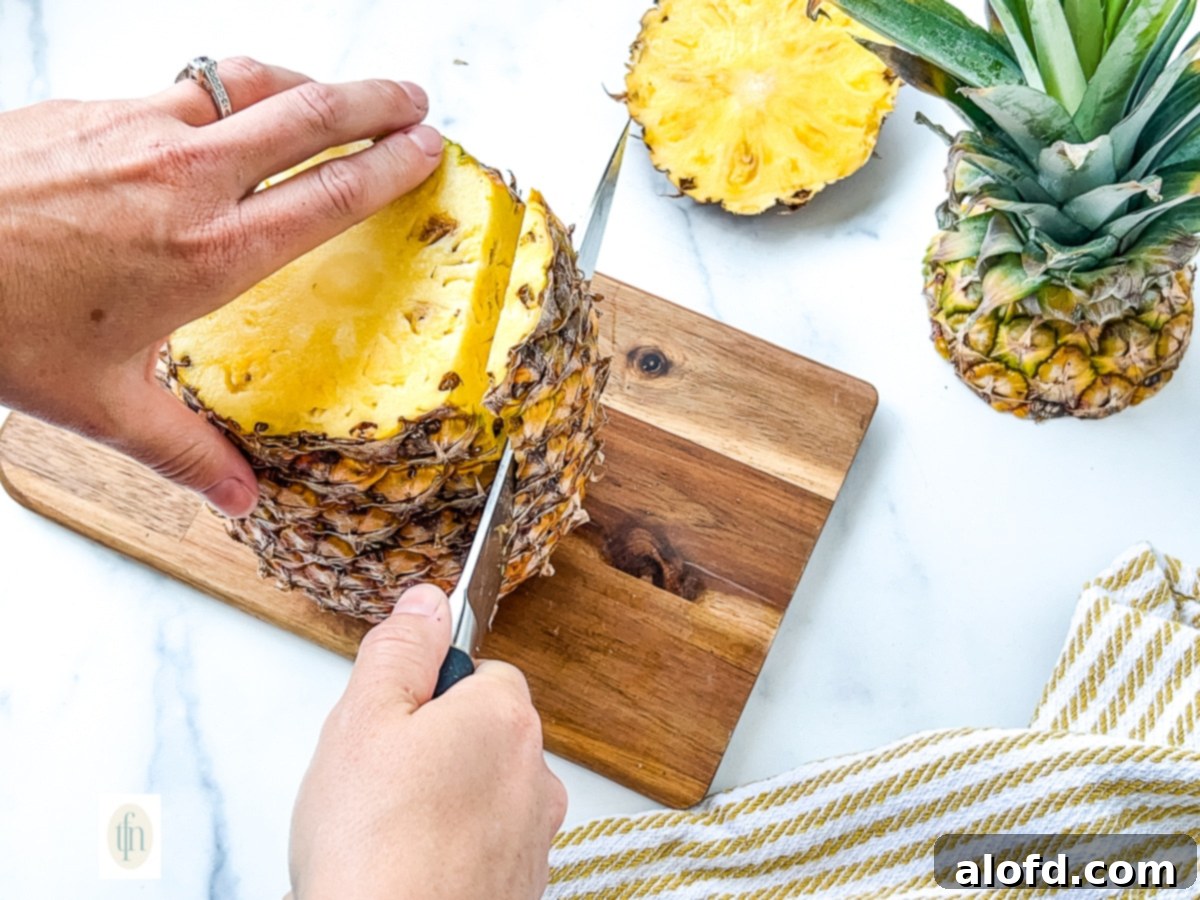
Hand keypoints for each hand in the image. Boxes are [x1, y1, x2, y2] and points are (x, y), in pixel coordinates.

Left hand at [0, 57, 442, 515]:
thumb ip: (184, 450)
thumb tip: (240, 497)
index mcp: (211, 251)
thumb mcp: (101, 404)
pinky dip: (227, 93)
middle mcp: (187, 177)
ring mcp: (138, 128)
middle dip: (375, 101)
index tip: (427, 151)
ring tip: (334, 94)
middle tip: (413, 100)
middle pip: (311, 113)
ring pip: (249, 82)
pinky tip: (224, 116)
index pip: (332, 192)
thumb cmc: (0, 326)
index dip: (391, 166)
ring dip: (305, 83)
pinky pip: (183, 89)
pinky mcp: (92, 107)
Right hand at [288, 585, 567, 899]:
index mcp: (504, 717)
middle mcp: (534, 773)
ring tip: (389, 833)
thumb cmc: (373, 847)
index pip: (481, 673)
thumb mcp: (363, 721)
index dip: (429, 693)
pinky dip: (455, 849)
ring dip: (446, 800)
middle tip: (379, 781)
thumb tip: (427, 604)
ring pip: (485, 791)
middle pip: (484, 733)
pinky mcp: (522, 885)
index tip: (393, 723)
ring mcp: (533, 835)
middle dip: (436, 747)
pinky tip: (411, 867)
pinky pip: (488, 844)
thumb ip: (400, 650)